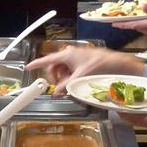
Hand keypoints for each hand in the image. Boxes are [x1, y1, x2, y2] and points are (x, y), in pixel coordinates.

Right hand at [26, 47, 144, 93]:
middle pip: (55, 67)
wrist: (118, 64)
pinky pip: (72, 71)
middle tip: (59, 88)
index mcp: (67, 55)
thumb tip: (58, 92)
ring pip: (64, 70)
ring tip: (70, 87)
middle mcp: (70, 55)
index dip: (36, 64)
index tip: (27, 68)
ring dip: (64, 79)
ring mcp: (77, 59)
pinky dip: (71, 78)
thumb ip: (67, 85)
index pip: (47, 59)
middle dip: (55, 77)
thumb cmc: (100, 66)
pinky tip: (76, 84)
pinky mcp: (84, 63)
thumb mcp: (80, 77)